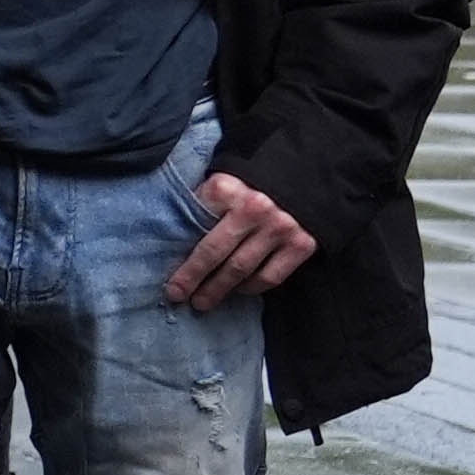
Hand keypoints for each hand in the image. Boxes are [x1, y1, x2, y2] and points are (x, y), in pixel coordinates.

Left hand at [168, 172, 316, 311]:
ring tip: (203, 301)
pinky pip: (270, 277)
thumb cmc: (252, 180)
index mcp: (226, 189)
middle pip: (215, 254)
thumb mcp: (222, 179)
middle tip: (178, 296)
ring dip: (219, 290)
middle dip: (194, 279)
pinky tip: (238, 290)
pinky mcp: (302, 244)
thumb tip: (174, 239)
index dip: (179, 256)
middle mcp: (255, 208)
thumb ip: (202, 203)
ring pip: (241, 270)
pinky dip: (251, 287)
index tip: (167, 277)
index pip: (193, 227)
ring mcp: (280, 227)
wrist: (307, 173)